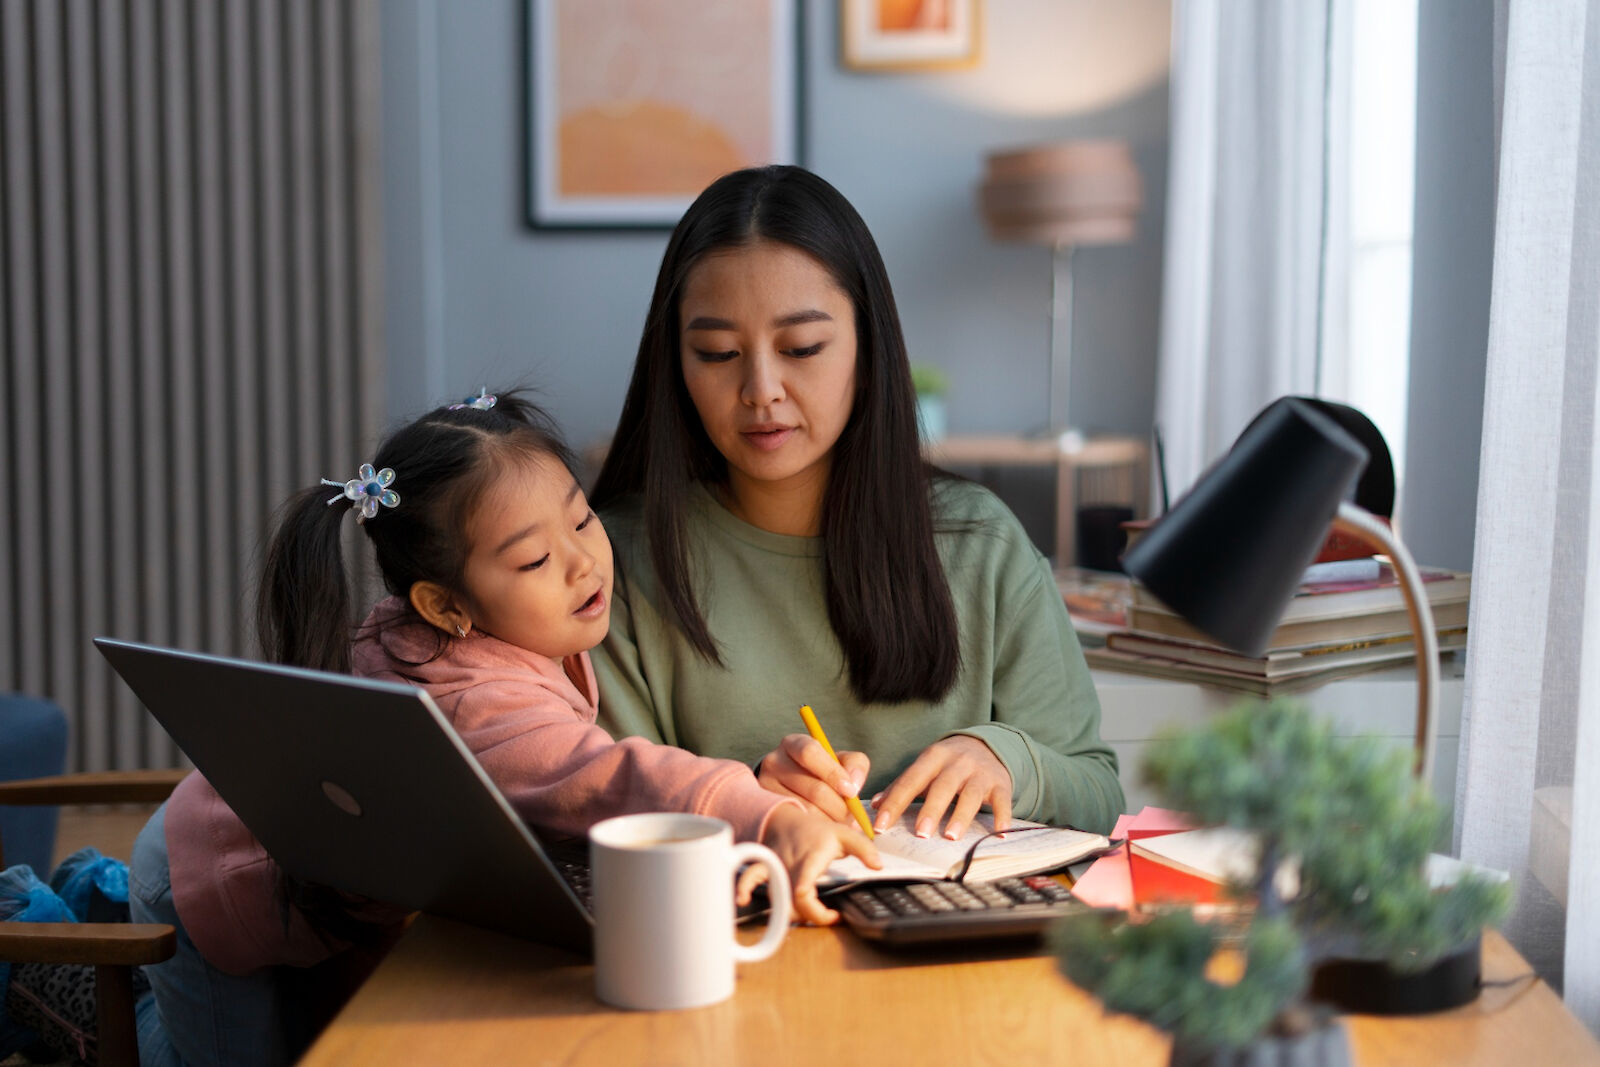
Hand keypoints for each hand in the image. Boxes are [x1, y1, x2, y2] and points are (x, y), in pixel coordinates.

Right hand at [741, 804, 879, 924]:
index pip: (804, 888)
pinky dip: (745, 889)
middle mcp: (789, 867)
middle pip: (791, 902)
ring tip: (804, 918)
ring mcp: (774, 869)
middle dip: (808, 917)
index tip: (833, 915)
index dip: (814, 909)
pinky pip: (751, 879)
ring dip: (787, 914)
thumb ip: (864, 849)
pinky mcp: (764, 870)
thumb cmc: (817, 831)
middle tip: (826, 916)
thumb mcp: (844, 834)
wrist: (787, 818)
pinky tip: (741, 900)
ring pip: (774, 897)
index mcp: (810, 860)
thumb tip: (878, 866)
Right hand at [755, 733, 869, 825]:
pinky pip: (798, 826)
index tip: (851, 792)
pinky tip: (825, 830)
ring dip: (831, 821)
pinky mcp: (767, 811)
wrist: (788, 787)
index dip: (833, 773)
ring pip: (807, 810)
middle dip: (840, 807)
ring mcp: (766, 788)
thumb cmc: (820, 772)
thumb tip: (854, 785)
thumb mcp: (838, 760)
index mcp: (793, 744)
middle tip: (852, 818)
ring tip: (841, 825)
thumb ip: (854, 765)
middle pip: (814, 788)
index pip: (810, 753)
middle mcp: (774, 763)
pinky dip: (817, 830)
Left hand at [870, 735, 1012, 841]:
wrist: (987, 744)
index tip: (881, 824)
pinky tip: (999, 833)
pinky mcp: (1001, 783)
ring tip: (951, 836)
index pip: (911, 780)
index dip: (895, 802)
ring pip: (971, 794)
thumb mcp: (925, 767)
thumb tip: (875, 805)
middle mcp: (957, 763)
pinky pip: (1003, 800)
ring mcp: (980, 773)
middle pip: (942, 786)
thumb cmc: (948, 763)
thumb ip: (901, 785)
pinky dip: (1002, 817)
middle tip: (920, 833)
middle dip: (931, 810)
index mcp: (933, 757)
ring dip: (961, 816)